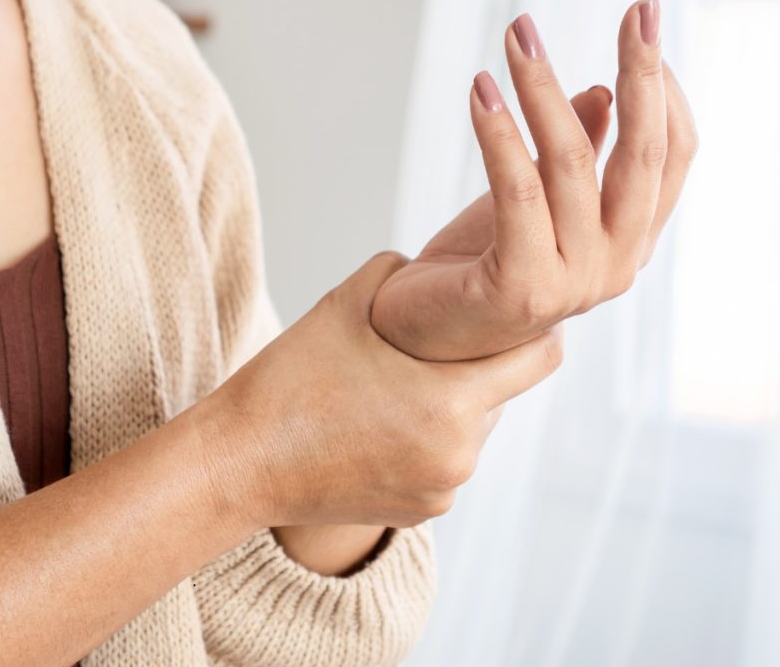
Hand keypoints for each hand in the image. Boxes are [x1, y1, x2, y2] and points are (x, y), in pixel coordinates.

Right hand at [203, 252, 563, 528]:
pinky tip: (384, 423)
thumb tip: (433, 265)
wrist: (239, 464)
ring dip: (453, 405)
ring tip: (401, 386)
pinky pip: (447, 463)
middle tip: (439, 344)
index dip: (535, 328)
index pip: (541, 357)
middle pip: (503, 394)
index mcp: (450, 401)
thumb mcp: (345, 303)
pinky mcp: (423, 512)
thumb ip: (401, 272)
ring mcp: (443, 490)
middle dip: (480, 367)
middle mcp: (459, 454)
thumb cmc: (289, 381)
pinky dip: (429, 441)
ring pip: (474, 430)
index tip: (517, 310)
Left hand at [370, 0, 698, 360]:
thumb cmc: (481, 264)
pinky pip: (517, 191)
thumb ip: (579, 156)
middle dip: (642, 74)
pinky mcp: (522, 287)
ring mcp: (574, 283)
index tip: (644, 24)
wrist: (422, 336)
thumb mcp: (537, 200)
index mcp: (629, 242)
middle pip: (642, 156)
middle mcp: (616, 265)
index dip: (665, 89)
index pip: (672, 157)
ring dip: (542, 88)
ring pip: (571, 163)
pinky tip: (481, 89)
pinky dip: (499, 133)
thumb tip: (604, 92)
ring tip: (517, 36)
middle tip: (637, 9)